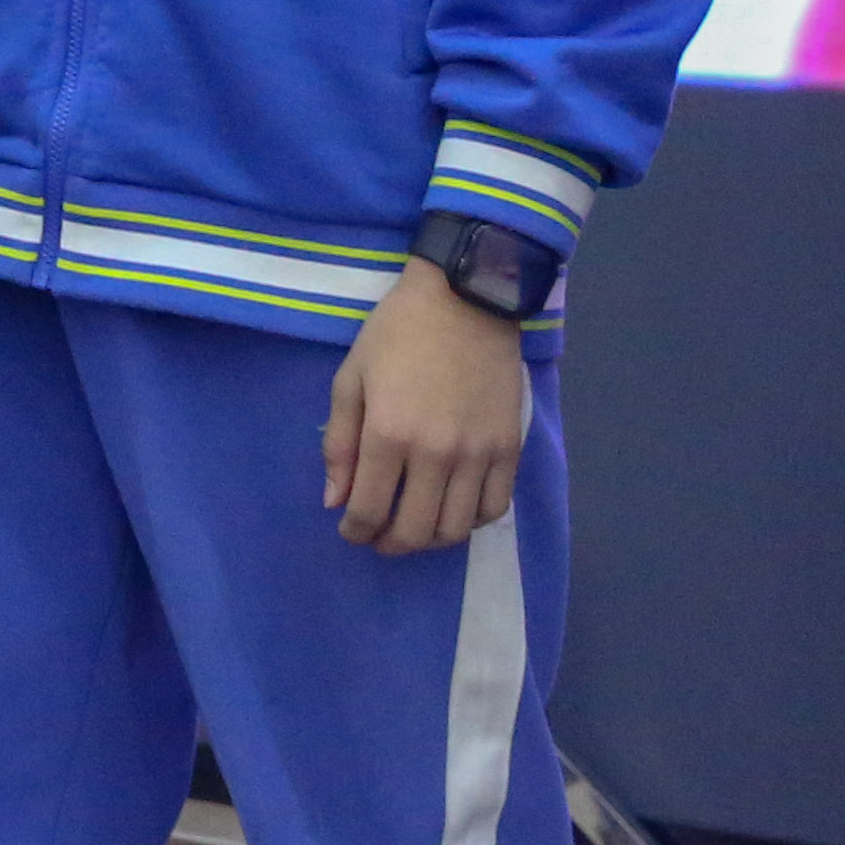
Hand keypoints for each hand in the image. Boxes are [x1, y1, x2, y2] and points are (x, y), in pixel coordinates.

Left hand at [322, 264, 530, 553]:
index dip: (355, 531)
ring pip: (457, 529)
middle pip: (415, 531)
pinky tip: (452, 510)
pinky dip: (471, 521)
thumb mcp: (350, 380)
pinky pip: (494, 508)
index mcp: (389, 436)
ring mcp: (479, 455)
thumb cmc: (396, 334)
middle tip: (378, 537)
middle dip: (389, 544)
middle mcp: (436, 454)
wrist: (465, 300)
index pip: (369, 510)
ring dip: (430, 540)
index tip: (349, 530)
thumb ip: (339, 444)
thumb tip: (335, 500)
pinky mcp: (510, 449)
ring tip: (414, 528)